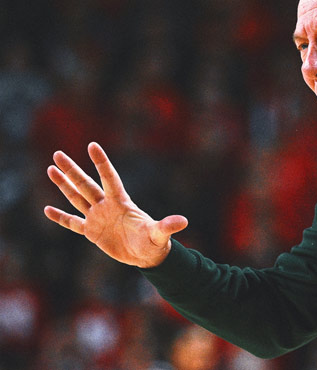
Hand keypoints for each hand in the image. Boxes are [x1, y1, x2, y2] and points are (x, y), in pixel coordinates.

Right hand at [44, 142, 187, 267]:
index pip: (109, 178)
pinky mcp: (92, 232)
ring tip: (51, 169)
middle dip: (72, 170)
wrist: (147, 255)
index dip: (101, 162)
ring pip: (77, 198)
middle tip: (57, 154)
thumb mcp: (159, 234)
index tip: (92, 145)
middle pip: (86, 184)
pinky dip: (60, 217)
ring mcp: (97, 217)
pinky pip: (73, 222)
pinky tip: (47, 209)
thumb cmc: (154, 242)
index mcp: (121, 202)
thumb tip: (183, 221)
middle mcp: (107, 206)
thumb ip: (167, 226)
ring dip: (64, 185)